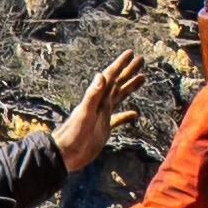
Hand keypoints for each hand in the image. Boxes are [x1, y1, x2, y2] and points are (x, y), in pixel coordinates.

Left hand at [51, 49, 148, 174]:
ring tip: (142, 78)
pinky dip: (126, 115)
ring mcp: (102, 115)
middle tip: (141, 59)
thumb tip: (101, 75)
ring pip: (119, 97)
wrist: (65, 153)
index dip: (121, 64)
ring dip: (130, 87)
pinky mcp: (103, 128)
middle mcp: (101, 103)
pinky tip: (135, 114)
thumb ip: (93, 95)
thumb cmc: (72, 134)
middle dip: (129, 71)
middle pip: (118, 83)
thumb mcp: (84, 113)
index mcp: (97, 98)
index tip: (131, 53)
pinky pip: (118, 118)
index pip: (111, 76)